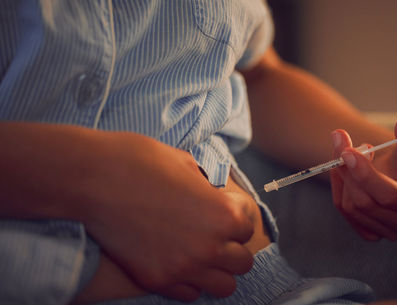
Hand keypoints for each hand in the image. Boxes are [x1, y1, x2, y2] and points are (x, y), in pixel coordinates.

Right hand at [82, 133, 255, 301]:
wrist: (93, 178)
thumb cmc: (140, 161)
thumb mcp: (186, 163)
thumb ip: (208, 184)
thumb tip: (213, 191)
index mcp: (224, 214)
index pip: (248, 227)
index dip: (235, 217)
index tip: (220, 211)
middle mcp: (210, 246)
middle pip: (242, 262)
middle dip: (232, 247)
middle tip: (214, 234)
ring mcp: (184, 267)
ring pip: (224, 286)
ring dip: (217, 270)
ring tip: (201, 254)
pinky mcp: (156, 280)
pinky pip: (190, 294)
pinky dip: (190, 282)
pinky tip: (177, 262)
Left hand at [330, 115, 396, 240]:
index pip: (391, 196)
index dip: (366, 174)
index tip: (348, 151)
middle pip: (366, 203)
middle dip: (348, 170)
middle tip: (341, 141)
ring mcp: (390, 233)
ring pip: (351, 207)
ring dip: (341, 175)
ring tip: (350, 151)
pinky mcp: (371, 232)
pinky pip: (344, 211)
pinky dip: (339, 186)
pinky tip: (346, 168)